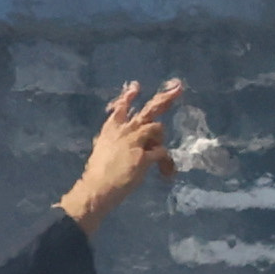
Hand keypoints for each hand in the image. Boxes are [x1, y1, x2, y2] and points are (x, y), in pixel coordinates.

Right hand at [57, 78, 184, 234]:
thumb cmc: (97, 173)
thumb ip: (111, 140)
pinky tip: (165, 174)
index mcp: (111, 128)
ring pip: (158, 128)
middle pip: (148, 110)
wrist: (96, 188)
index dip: (129, 96)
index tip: (136, 85)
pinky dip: (167, 164)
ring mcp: (134, 141)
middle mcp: (124, 130)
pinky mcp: (143, 156)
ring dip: (161, 142)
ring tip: (161, 163)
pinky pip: (162, 152)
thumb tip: (115, 140)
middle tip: (178, 88)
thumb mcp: (101, 149)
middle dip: (165, 98)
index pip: (121, 107)